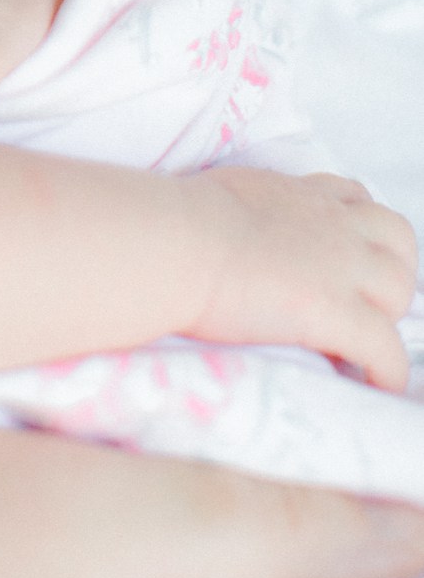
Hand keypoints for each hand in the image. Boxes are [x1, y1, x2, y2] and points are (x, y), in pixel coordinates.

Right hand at [181, 166, 417, 388]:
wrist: (178, 241)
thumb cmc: (180, 218)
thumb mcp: (227, 194)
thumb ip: (251, 209)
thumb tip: (232, 227)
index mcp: (303, 195)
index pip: (357, 201)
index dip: (361, 231)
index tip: (346, 256)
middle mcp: (333, 224)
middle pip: (396, 242)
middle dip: (386, 271)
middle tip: (358, 303)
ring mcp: (341, 267)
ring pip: (400, 290)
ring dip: (387, 316)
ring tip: (361, 342)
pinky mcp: (336, 312)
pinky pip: (386, 348)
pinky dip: (389, 370)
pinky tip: (377, 383)